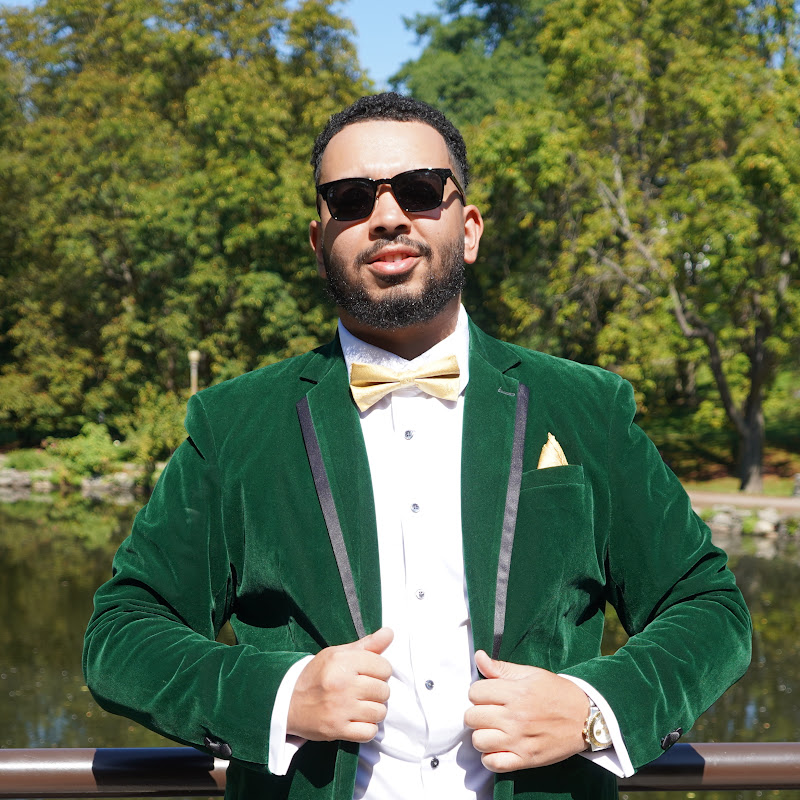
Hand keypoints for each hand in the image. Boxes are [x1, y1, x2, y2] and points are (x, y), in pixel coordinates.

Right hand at [287, 627, 392, 742]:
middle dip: (378, 691)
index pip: (384, 667)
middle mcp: (342, 684)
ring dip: (374, 711)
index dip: (380, 671)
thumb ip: (366, 645)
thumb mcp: (337, 654)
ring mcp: (340, 709)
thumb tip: (390, 633)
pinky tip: (357, 720)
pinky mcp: (337, 730)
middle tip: (363, 691)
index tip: (369, 674)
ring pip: (380, 712)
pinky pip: (369, 732)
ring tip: (361, 705)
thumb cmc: (317, 675)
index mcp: (343, 661)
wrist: (287, 702)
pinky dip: (367, 728)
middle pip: (384, 691)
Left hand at [464, 650, 588, 771]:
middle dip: (477, 712)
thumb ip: (502, 668)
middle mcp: (515, 717)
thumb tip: (479, 656)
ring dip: (482, 735)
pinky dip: (490, 757)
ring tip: (493, 729)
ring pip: (478, 740)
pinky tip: (498, 747)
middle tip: (490, 712)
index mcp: (516, 692)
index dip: (478, 692)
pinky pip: (493, 763)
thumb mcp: (531, 673)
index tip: (488, 695)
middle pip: (472, 716)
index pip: (475, 692)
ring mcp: (520, 740)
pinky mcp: (526, 759)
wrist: (586, 718)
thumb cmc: (557, 693)